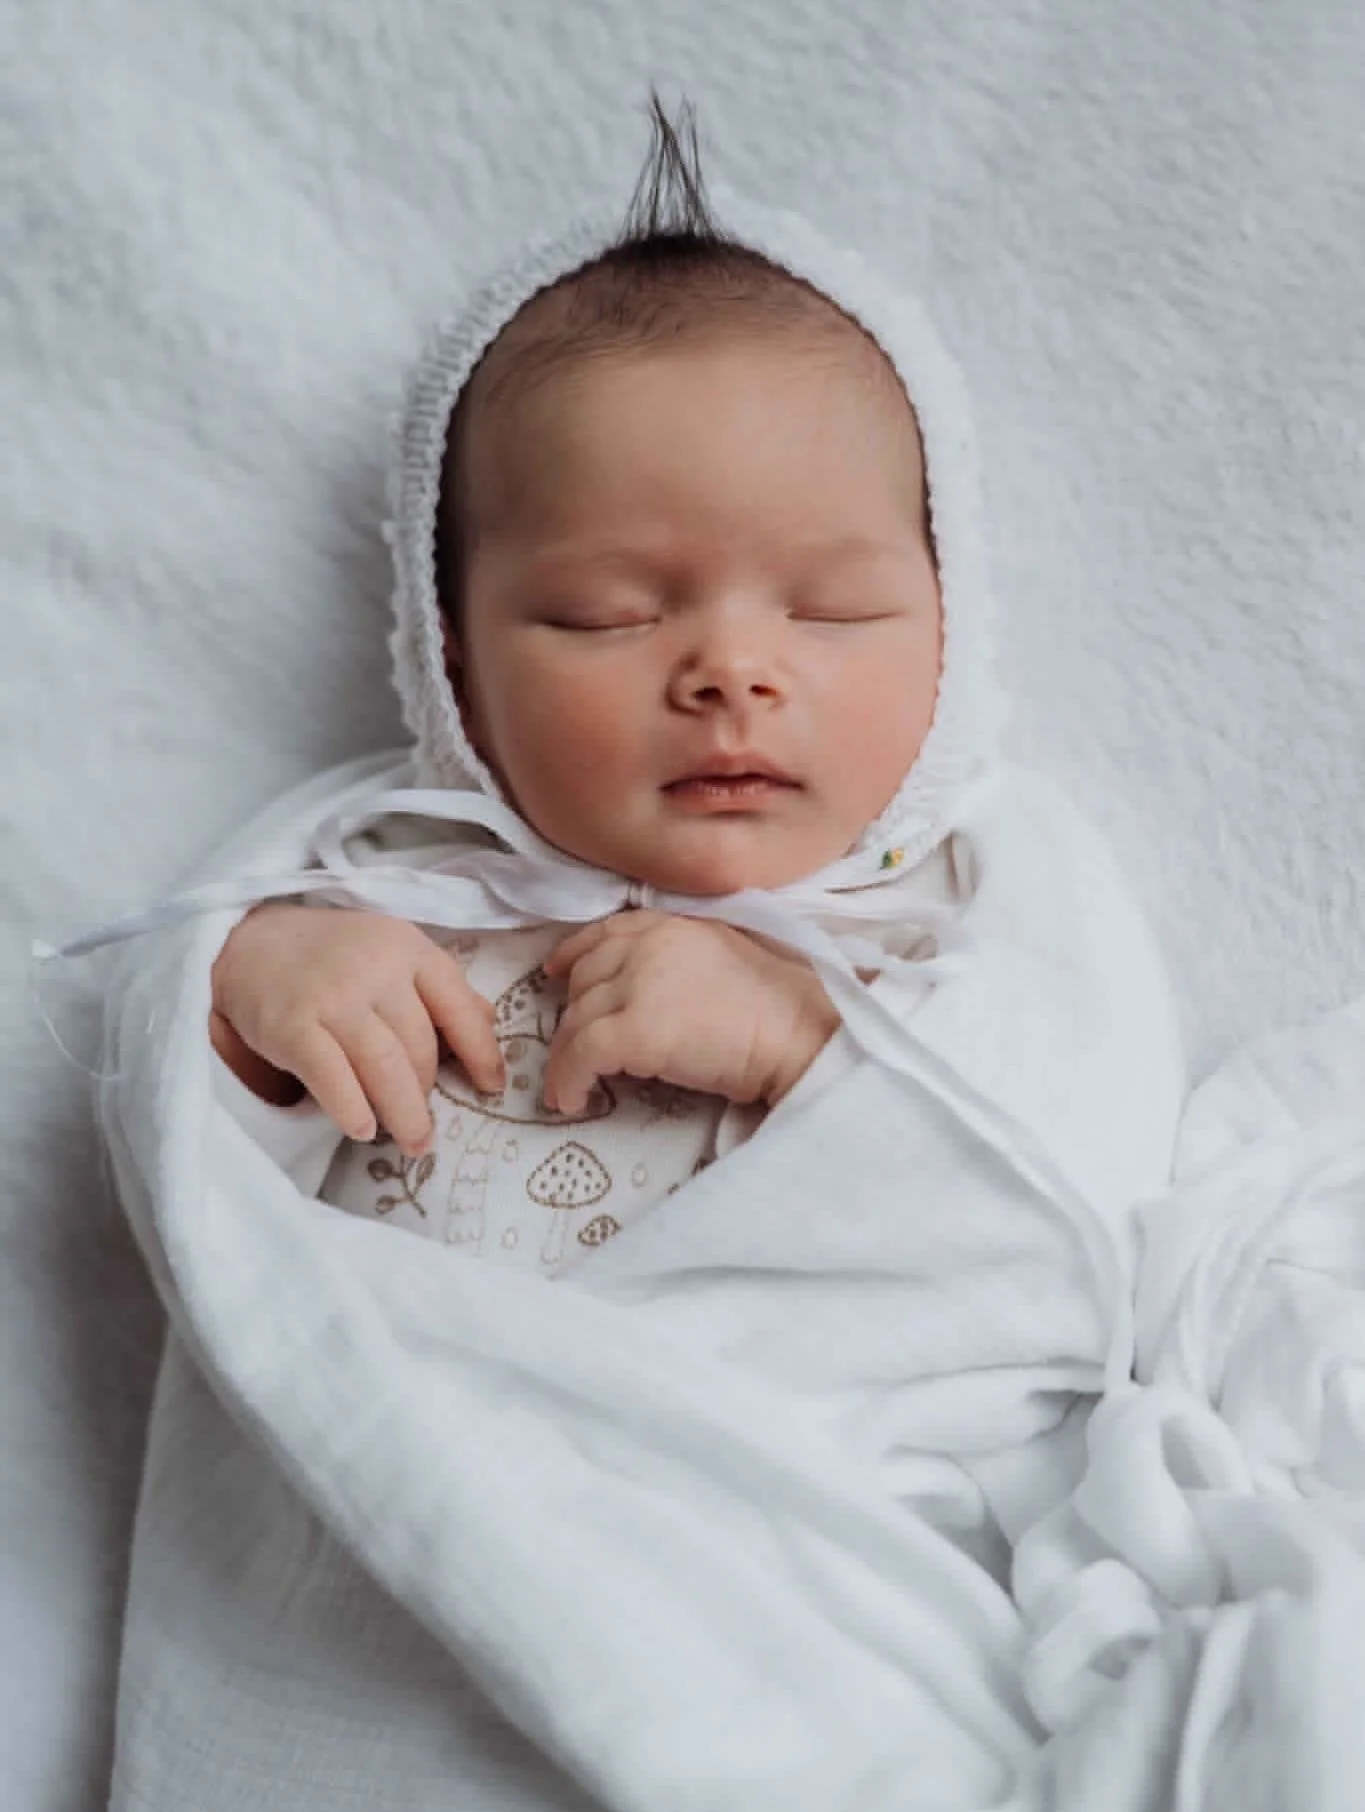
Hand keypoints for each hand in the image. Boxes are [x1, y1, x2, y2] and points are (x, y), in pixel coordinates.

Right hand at [209, 903, 504, 1154]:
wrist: (249, 941)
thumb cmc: (333, 956)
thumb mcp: (392, 954)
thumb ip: (439, 988)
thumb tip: (488, 1024)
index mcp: (409, 949)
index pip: (459, 1007)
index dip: (481, 1053)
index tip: (492, 1088)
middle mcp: (375, 969)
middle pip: (420, 1046)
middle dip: (428, 1092)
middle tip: (426, 1124)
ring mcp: (332, 996)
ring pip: (384, 1067)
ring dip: (403, 1113)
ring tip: (412, 1141)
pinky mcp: (291, 1024)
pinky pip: (332, 1077)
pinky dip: (352, 1108)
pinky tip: (362, 1129)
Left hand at [540, 910, 839, 1115]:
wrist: (798, 1034)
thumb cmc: (780, 1009)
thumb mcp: (725, 958)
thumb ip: (683, 960)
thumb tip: (647, 990)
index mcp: (673, 926)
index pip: (608, 931)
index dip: (575, 953)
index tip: (556, 972)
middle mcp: (647, 947)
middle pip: (586, 978)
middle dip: (573, 1013)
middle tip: (574, 1046)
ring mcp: (638, 986)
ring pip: (577, 1019)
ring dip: (566, 1056)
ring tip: (570, 1086)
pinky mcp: (635, 1030)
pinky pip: (582, 1054)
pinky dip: (569, 1079)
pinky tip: (573, 1100)